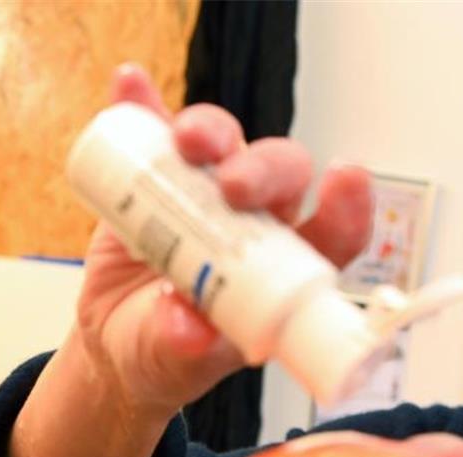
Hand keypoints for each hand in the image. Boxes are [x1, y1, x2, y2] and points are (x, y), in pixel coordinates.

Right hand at [75, 64, 373, 419]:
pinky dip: (144, 106)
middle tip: (232, 185)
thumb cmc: (168, 353)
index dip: (347, 207)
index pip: (333, 233)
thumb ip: (185, 348)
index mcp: (282, 272)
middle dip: (263, 169)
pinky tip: (132, 87)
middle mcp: (254, 224)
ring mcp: (204, 194)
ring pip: (224, 143)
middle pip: (279, 174)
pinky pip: (153, 132)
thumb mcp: (176, 363)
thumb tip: (190, 329)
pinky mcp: (156, 177)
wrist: (115, 342)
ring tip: (186, 141)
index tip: (347, 180)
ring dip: (210, 131)